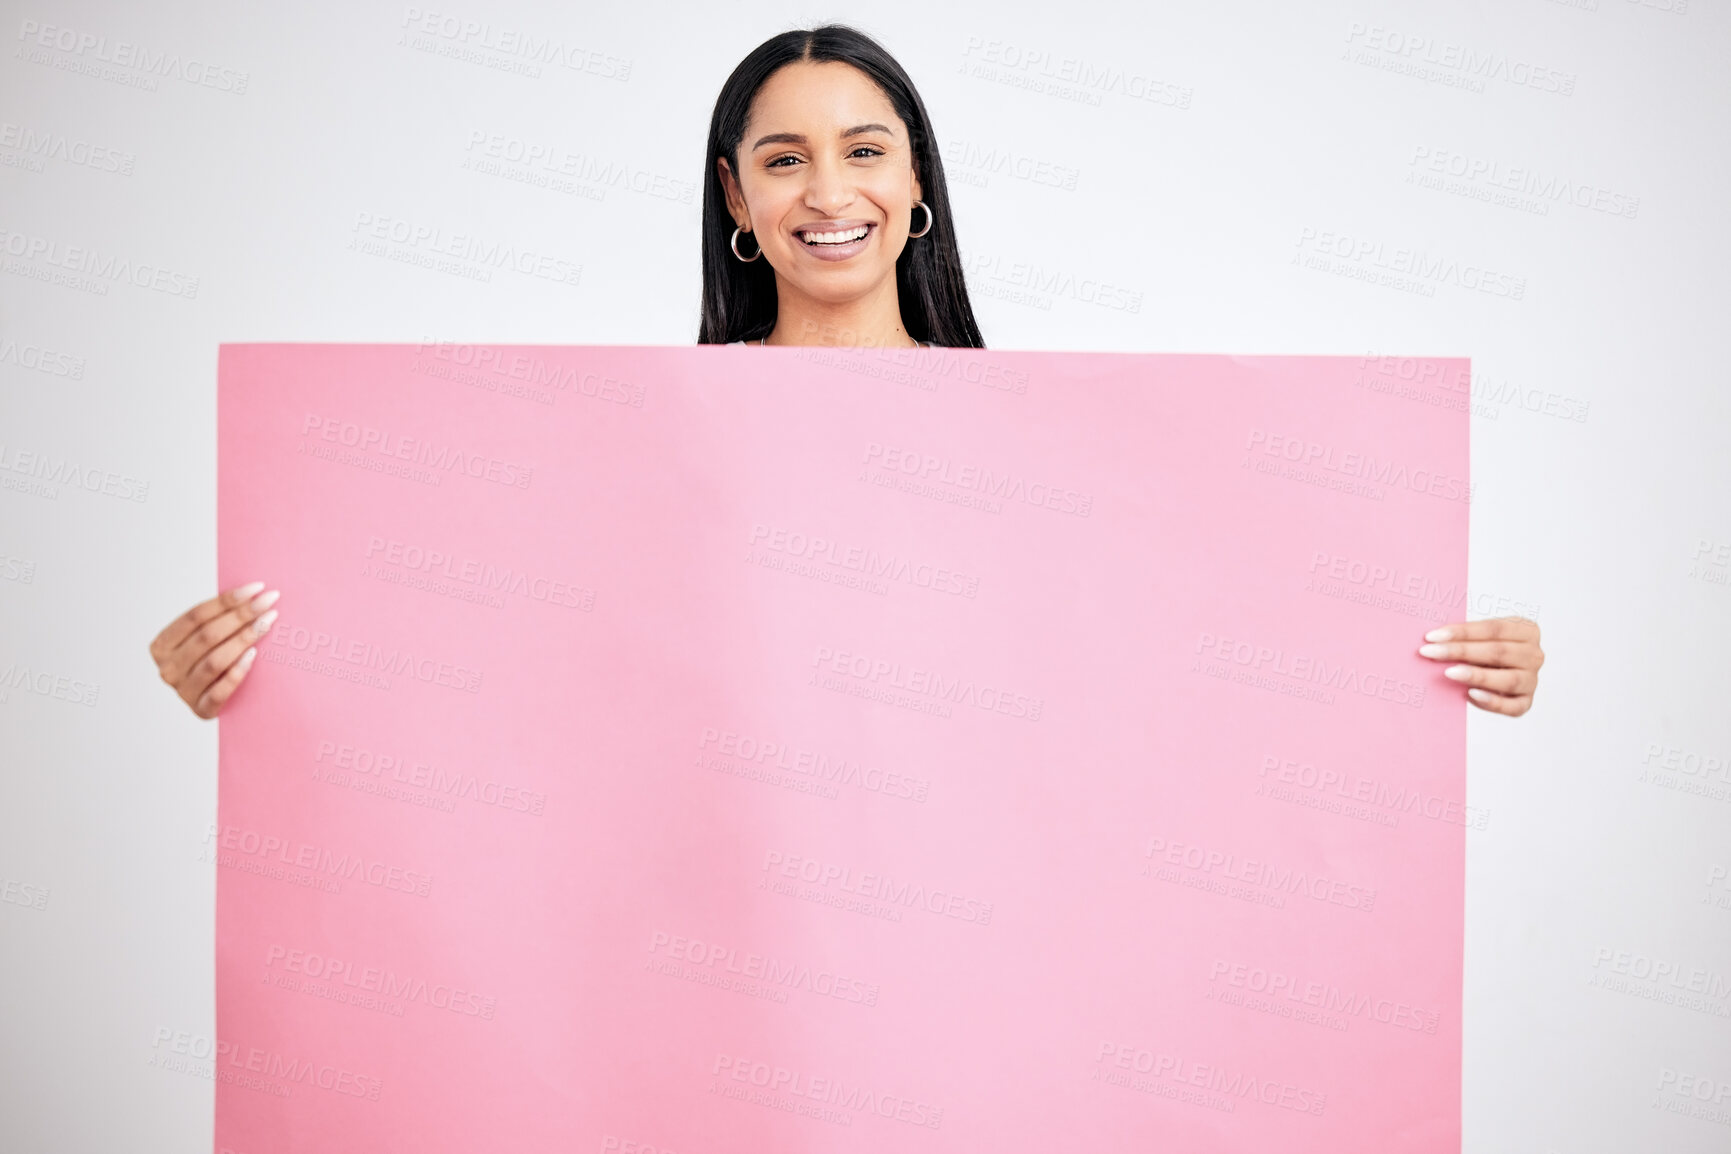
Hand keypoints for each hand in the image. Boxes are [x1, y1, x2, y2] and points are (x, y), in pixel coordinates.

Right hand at [148, 581, 279, 718]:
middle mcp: (168, 668)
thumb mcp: (202, 640)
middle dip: (242, 615)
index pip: (195, 616)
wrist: (211, 702)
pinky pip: (220, 691)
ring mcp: (183, 691)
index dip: (226, 600)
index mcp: (162, 646)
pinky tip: (254, 655)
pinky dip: (237, 672)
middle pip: (207, 636)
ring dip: (245, 638)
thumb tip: (251, 592)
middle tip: (270, 601)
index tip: (256, 588)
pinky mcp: (201, 710)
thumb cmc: (211, 660)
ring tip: (268, 622)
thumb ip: (215, 621)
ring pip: (216, 660)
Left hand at [1417, 617, 1542, 716]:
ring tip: (1449, 673)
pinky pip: (1512, 706)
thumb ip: (1466, 637)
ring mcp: (1531, 680)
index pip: (1493, 629)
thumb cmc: (1486, 649)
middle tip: (1430, 653)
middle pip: (1498, 652)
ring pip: (1508, 679)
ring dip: (1476, 675)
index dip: (1462, 632)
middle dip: (1461, 651)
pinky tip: (1471, 695)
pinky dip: (1492, 702)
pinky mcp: (1525, 702)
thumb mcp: (1482, 637)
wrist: (1499, 670)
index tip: (1432, 636)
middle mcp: (1534, 655)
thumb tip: (1434, 639)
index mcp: (1527, 631)